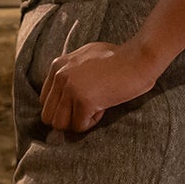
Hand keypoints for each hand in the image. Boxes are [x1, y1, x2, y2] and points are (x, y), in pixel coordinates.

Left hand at [39, 26, 161, 131]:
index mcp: (57, 66)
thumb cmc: (119, 58)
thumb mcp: (86, 57)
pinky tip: (104, 106)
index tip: (82, 100)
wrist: (139, 58)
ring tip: (95, 107)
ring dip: (78, 121)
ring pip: (60, 125)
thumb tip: (62, 96)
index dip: (63, 107)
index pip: (45, 101)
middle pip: (48, 116)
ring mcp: (70, 88)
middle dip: (67, 118)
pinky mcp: (84, 100)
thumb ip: (70, 72)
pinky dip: (93, 122)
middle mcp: (59, 76)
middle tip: (87, 109)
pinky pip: (80, 126)